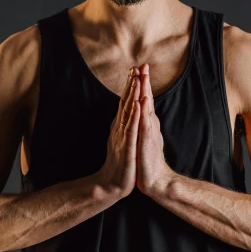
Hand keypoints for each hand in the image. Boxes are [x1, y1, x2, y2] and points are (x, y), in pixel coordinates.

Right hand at [96, 66, 140, 198]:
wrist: (112, 184)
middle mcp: (120, 128)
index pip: (125, 102)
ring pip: (128, 112)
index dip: (129, 86)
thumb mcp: (121, 140)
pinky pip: (132, 129)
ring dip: (132, 95)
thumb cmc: (119, 163)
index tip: (134, 70)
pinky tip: (139, 105)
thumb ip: (122, 126)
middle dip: (131, 85)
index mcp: (120, 126)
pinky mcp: (127, 147)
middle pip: (125, 103)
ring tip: (137, 80)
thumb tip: (123, 113)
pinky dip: (135, 115)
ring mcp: (122, 137)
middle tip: (135, 67)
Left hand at [135, 63, 174, 196]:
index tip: (138, 68)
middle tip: (144, 65)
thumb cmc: (147, 160)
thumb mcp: (143, 138)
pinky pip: (144, 125)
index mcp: (147, 123)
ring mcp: (149, 133)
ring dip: (145, 92)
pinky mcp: (147, 142)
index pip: (144, 100)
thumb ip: (143, 125)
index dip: (141, 84)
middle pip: (147, 100)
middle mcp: (150, 125)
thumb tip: (142, 113)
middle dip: (144, 82)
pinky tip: (142, 102)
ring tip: (143, 77)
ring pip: (147, 109)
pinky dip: (143, 112)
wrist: (155, 181)